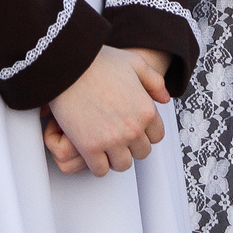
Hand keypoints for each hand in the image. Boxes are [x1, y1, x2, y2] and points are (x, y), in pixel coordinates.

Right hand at [45, 46, 167, 176]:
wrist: (68, 65)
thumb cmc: (98, 62)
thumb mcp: (135, 63)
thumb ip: (155, 81)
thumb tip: (164, 99)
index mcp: (146, 110)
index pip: (157, 136)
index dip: (145, 133)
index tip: (133, 129)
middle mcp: (133, 129)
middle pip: (142, 153)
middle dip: (132, 146)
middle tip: (119, 137)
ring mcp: (112, 140)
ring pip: (122, 165)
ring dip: (116, 158)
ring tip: (106, 147)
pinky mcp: (90, 148)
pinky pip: (100, 170)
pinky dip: (98, 165)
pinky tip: (93, 153)